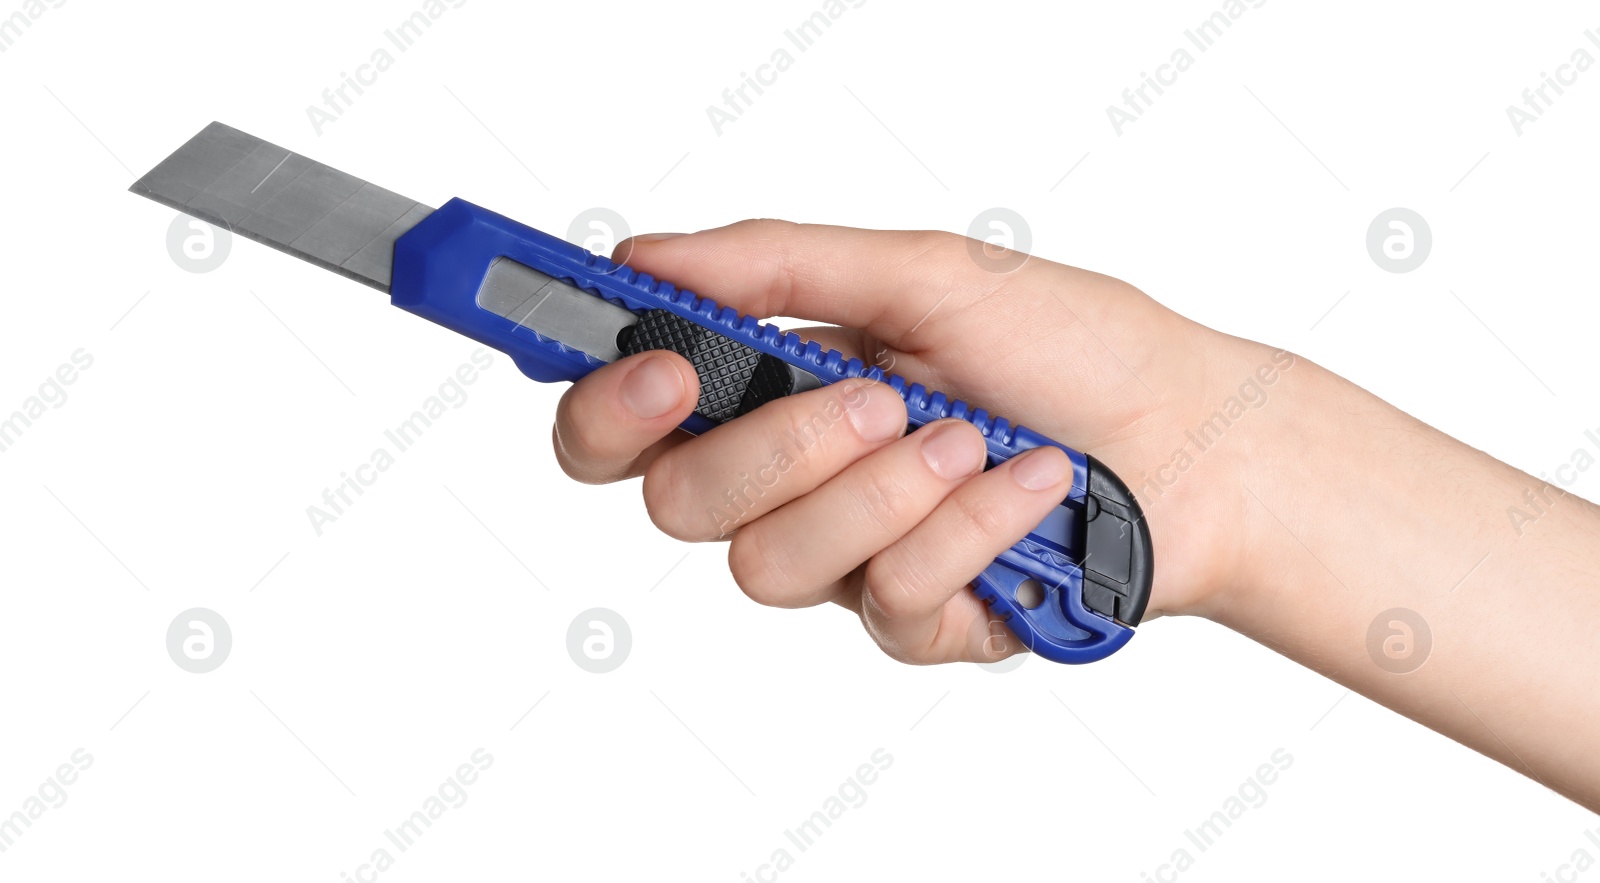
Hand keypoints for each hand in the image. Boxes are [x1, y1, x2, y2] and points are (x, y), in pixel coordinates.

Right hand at [550, 221, 1282, 662]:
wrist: (1197, 439)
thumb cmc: (1072, 345)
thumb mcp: (926, 272)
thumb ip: (778, 265)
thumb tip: (643, 257)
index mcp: (773, 388)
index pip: (628, 424)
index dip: (606, 408)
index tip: (656, 372)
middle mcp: (793, 480)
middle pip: (678, 504)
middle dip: (775, 449)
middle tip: (873, 397)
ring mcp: (851, 559)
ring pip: (771, 568)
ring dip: (883, 492)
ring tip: (972, 438)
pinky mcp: (919, 622)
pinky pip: (889, 602)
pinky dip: (969, 531)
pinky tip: (1030, 488)